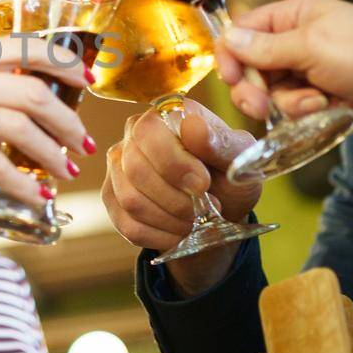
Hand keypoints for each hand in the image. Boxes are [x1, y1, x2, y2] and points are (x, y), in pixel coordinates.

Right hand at [0, 35, 91, 206]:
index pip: (21, 45)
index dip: (62, 61)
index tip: (84, 80)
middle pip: (32, 89)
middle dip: (67, 119)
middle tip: (83, 142)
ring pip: (22, 127)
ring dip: (53, 154)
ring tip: (66, 173)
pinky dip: (24, 184)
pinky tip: (37, 199)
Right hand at [102, 98, 260, 295]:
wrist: (220, 210)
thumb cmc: (230, 177)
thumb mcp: (239, 161)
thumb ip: (221, 143)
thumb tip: (193, 127)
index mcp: (165, 116)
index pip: (149, 132)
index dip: (173, 163)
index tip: (203, 184)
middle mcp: (133, 136)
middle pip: (135, 169)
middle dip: (175, 198)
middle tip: (205, 209)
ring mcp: (118, 167)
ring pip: (131, 200)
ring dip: (170, 219)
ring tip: (196, 221)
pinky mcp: (113, 198)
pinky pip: (127, 225)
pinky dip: (160, 236)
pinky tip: (180, 233)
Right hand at [215, 0, 352, 147]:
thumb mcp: (314, 46)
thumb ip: (265, 47)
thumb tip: (228, 38)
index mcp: (299, 14)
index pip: (246, 29)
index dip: (232, 53)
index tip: (231, 78)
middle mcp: (301, 41)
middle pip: (251, 65)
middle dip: (254, 86)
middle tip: (260, 104)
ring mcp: (311, 73)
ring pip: (271, 92)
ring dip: (287, 102)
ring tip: (314, 103)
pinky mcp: (321, 101)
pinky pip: (293, 111)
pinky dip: (305, 114)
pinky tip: (328, 110)